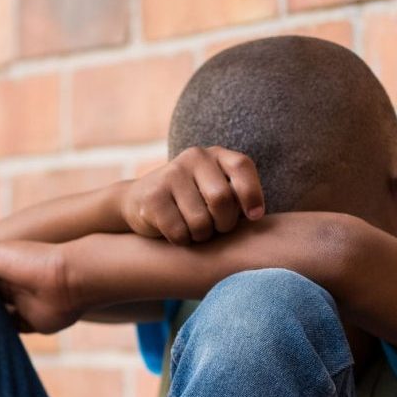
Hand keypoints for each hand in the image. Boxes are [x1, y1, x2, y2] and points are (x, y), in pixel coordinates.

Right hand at [118, 146, 265, 244]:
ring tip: (196, 231)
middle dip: (224, 223)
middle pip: (222, 199)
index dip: (252, 194)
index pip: (241, 167)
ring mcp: (170, 174)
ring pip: (200, 221)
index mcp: (215, 155)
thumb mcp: (216, 190)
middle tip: (217, 228)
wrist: (140, 200)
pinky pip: (179, 232)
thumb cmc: (192, 202)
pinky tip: (177, 234)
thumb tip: (256, 216)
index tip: (254, 217)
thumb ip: (236, 197)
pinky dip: (183, 241)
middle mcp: (193, 158)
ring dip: (202, 236)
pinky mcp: (152, 198)